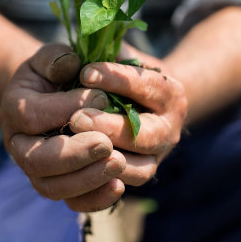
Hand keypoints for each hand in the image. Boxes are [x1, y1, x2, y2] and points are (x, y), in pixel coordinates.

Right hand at [0, 43, 126, 211]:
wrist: (52, 95)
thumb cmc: (55, 72)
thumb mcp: (52, 56)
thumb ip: (57, 58)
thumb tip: (70, 66)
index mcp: (14, 108)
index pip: (33, 115)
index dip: (66, 108)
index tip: (102, 97)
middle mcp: (18, 144)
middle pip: (37, 160)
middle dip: (74, 154)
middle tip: (107, 143)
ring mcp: (36, 169)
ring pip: (53, 188)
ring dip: (87, 178)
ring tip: (119, 163)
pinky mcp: (57, 185)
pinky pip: (71, 202)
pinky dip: (94, 199)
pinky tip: (118, 185)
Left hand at [69, 45, 187, 187]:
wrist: (143, 104)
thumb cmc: (123, 72)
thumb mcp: (119, 53)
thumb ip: (104, 49)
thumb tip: (78, 56)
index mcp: (169, 93)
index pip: (145, 85)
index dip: (115, 78)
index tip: (85, 72)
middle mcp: (169, 130)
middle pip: (146, 135)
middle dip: (111, 127)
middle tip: (77, 118)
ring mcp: (155, 158)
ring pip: (138, 170)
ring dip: (105, 160)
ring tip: (74, 146)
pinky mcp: (136, 177)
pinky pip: (118, 192)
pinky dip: (96, 187)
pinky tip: (71, 171)